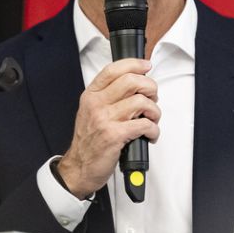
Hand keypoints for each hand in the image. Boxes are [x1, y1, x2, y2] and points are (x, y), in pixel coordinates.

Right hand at [57, 58, 159, 198]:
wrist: (79, 168)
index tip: (146, 66)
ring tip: (151, 119)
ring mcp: (104, 119)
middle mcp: (96, 104)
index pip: (113, 70)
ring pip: (141, 102)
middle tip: (152, 97)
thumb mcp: (91, 111)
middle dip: (150, 87)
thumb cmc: (89, 141)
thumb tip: (135, 84)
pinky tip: (150, 134)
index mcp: (91, 95)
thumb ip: (109, 96)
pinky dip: (153, 130)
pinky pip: (144, 125)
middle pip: (131, 81)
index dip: (134, 64)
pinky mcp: (114, 136)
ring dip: (154, 111)